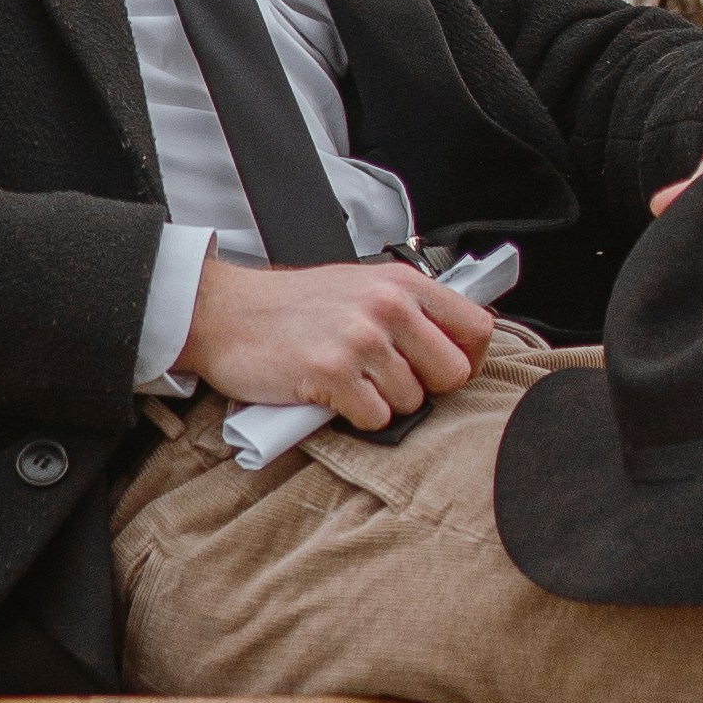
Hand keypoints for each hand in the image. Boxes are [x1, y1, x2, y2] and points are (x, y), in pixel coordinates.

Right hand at [183, 251, 500, 427]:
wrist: (225, 313)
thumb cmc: (291, 305)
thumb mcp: (360, 286)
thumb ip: (408, 310)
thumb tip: (454, 347)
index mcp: (401, 283)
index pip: (477, 328)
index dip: (468, 359)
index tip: (443, 370)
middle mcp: (387, 306)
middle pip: (453, 374)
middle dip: (425, 388)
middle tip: (387, 381)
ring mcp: (361, 340)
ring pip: (412, 402)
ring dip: (382, 403)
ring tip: (349, 381)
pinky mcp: (333, 373)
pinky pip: (375, 419)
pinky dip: (355, 417)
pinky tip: (331, 395)